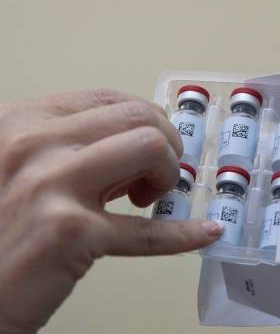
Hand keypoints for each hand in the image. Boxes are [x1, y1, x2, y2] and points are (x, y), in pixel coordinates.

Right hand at [0, 90, 222, 333]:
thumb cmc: (5, 231)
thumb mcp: (27, 169)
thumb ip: (74, 148)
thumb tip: (145, 143)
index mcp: (19, 121)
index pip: (108, 100)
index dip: (144, 123)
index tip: (149, 149)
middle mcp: (30, 143)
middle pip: (138, 117)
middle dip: (166, 145)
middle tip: (158, 177)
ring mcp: (48, 184)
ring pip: (151, 147)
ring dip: (169, 175)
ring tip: (151, 201)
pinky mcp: (69, 232)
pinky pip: (149, 231)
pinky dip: (184, 234)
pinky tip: (205, 233)